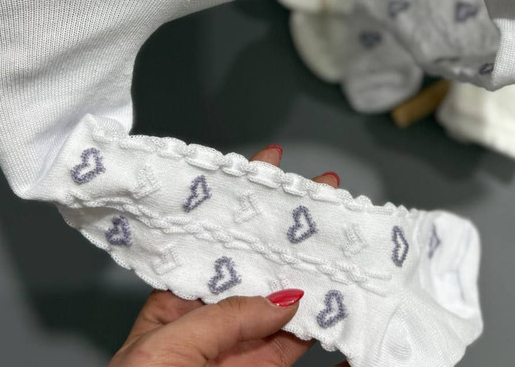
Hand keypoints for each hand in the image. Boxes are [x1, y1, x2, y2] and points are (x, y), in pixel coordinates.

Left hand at [109, 145, 347, 366]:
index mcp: (175, 302)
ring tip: (344, 241)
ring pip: (287, 305)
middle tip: (323, 199)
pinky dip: (328, 332)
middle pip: (259, 266)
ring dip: (318, 273)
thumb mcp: (168, 349)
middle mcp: (211, 321)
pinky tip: (346, 311)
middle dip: (290, 231)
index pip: (214, 240)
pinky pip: (300, 350)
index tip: (270, 167)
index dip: (242, 203)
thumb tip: (285, 299)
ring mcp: (240, 351)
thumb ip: (227, 319)